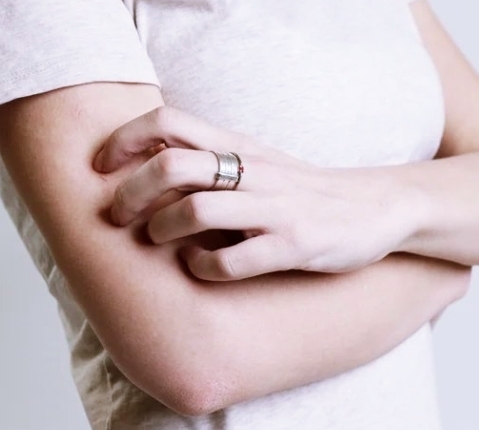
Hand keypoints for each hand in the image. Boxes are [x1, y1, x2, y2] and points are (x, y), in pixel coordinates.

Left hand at [94, 107, 421, 280]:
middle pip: (172, 165)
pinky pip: (233, 259)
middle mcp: (254, 172)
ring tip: (159, 240)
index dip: (124, 141)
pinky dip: (204, 267)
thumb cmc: (304, 189)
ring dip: (163, 229)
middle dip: (130, 193)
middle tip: (118, 215)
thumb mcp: (258, 162)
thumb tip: (147, 169)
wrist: (375, 207)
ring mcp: (275, 208)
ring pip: (197, 210)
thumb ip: (211, 160)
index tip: (104, 168)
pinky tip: (203, 268)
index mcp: (240, 146)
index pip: (168, 122)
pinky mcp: (294, 246)